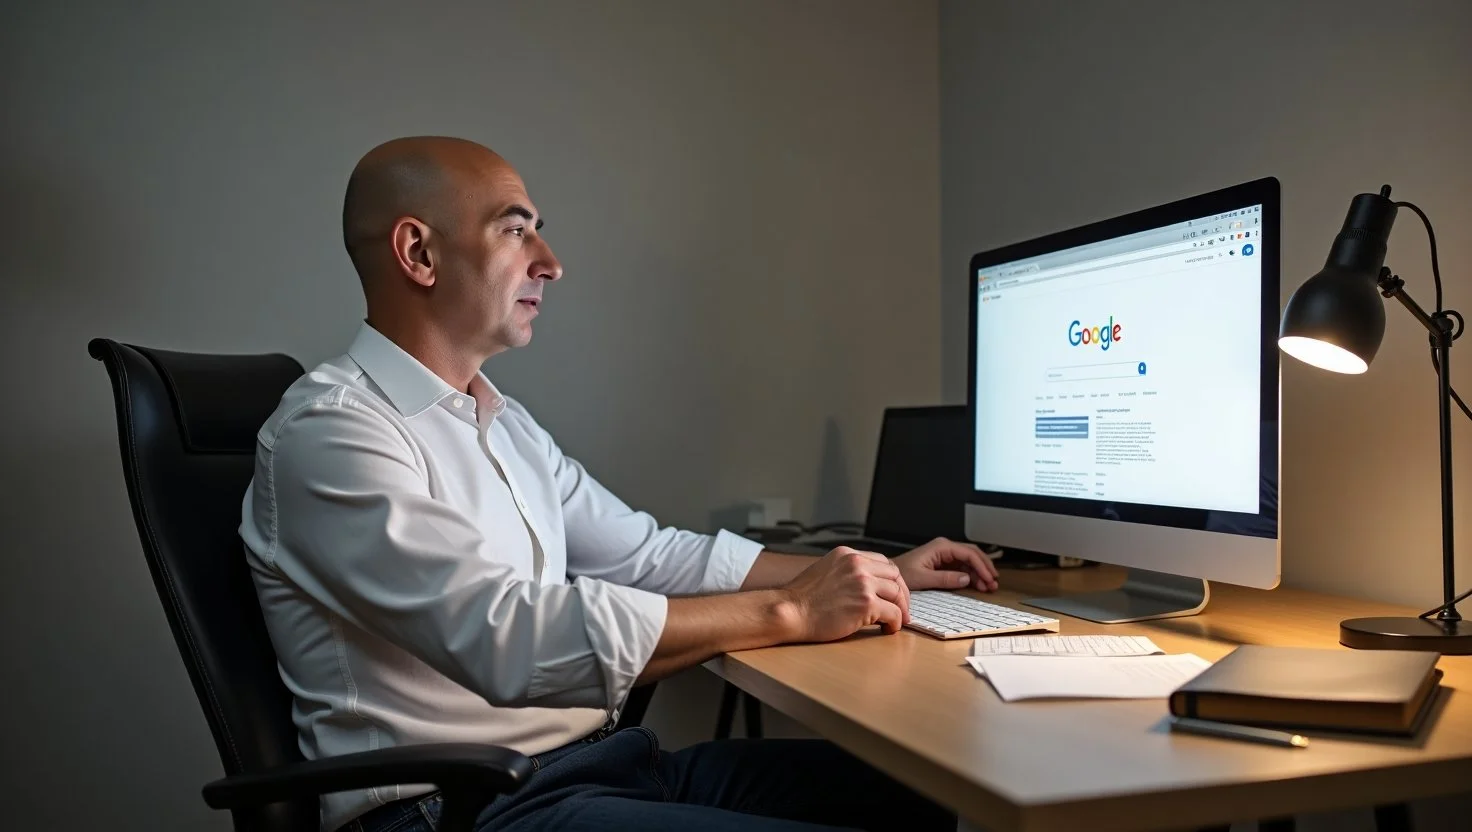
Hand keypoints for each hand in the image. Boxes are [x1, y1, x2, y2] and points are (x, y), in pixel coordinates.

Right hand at [781, 546, 908, 641]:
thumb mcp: (824, 571)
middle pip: (894, 575)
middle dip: (902, 594)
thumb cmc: (802, 599)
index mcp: (846, 554)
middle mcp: (857, 564)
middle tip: (902, 609)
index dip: (892, 580)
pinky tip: (888, 629)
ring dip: (900, 609)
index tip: (893, 593)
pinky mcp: (866, 604)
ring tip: (896, 621)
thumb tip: (866, 585)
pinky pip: (893, 613)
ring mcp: (863, 583)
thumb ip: (846, 572)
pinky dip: (895, 623)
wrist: (790, 612)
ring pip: (897, 593)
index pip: (882, 562)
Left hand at [893, 537, 999, 592]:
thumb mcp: (923, 578)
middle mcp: (945, 548)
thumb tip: (967, 579)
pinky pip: (963, 567)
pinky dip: (972, 575)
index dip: (981, 566)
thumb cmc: (903, 574)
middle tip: (994, 582)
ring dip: (980, 572)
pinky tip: (978, 585)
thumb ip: (945, 578)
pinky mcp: (944, 563)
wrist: (891, 575)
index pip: (968, 553)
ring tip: (989, 586)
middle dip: (985, 568)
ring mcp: (945, 555)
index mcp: (941, 547)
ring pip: (970, 561)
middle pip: (973, 554)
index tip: (989, 578)